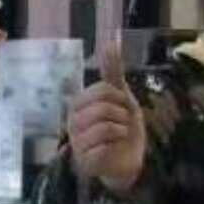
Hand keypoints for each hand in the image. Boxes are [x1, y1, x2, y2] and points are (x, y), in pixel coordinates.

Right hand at [67, 38, 146, 196]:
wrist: (130, 158)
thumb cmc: (122, 126)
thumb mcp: (121, 97)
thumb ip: (113, 72)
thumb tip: (111, 41)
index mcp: (78, 105)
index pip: (101, 90)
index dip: (119, 97)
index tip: (122, 106)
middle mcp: (73, 123)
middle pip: (103, 108)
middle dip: (122, 115)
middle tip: (122, 124)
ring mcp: (77, 143)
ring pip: (104, 127)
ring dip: (121, 131)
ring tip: (120, 136)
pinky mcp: (84, 162)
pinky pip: (104, 147)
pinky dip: (116, 147)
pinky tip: (114, 150)